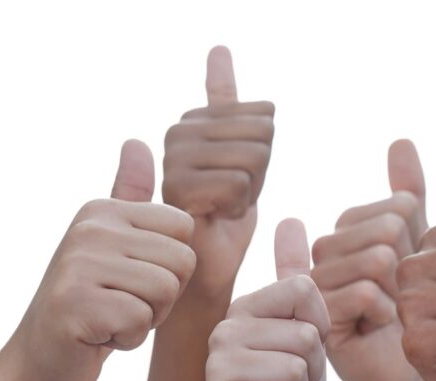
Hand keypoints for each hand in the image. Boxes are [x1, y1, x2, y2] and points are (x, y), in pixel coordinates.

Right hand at [0, 140, 195, 380]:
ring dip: (147, 319)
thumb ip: (128, 198)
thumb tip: (137, 141)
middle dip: (163, 298)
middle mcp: (89, 229)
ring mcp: (78, 265)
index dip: (172, 267)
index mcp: (102, 210)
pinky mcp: (75, 305)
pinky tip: (99, 337)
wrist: (41, 363)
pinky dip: (128, 339)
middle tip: (122, 305)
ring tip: (111, 319)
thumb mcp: (111, 247)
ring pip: (165, 291)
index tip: (133, 281)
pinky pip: (141, 320)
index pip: (184, 229)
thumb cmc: (89, 306)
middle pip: (181, 261)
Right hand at [162, 46, 274, 297]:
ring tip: (220, 214)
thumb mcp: (239, 163)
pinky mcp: (175, 190)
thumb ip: (230, 112)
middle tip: (229, 205)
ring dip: (247, 198)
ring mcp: (173, 160)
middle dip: (259, 177)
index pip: (260, 116)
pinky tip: (213, 224)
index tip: (236, 186)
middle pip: (259, 135)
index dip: (262, 158)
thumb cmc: (223, 222)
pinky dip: (237, 212)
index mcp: (190, 126)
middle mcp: (174, 137)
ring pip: (250, 160)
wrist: (202, 275)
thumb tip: (219, 50)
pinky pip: (236, 184)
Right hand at [203, 219, 329, 380]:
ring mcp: (214, 366)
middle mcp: (223, 330)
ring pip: (295, 368)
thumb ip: (298, 281)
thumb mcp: (306, 332)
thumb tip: (291, 218)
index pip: (306, 291)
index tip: (302, 351)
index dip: (321, 330)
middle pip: (305, 334)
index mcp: (245, 307)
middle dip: (312, 369)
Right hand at [312, 139, 427, 380]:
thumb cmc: (419, 319)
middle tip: (405, 301)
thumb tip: (401, 141)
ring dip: (404, 295)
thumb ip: (408, 196)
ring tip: (393, 317)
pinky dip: (387, 313)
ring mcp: (316, 286)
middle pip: (387, 228)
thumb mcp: (417, 249)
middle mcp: (324, 253)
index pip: (398, 207)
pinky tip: (381, 329)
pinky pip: (366, 291)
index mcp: (346, 233)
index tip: (413, 276)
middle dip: (414, 268)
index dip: (421, 242)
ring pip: (378, 258)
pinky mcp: (318, 318)